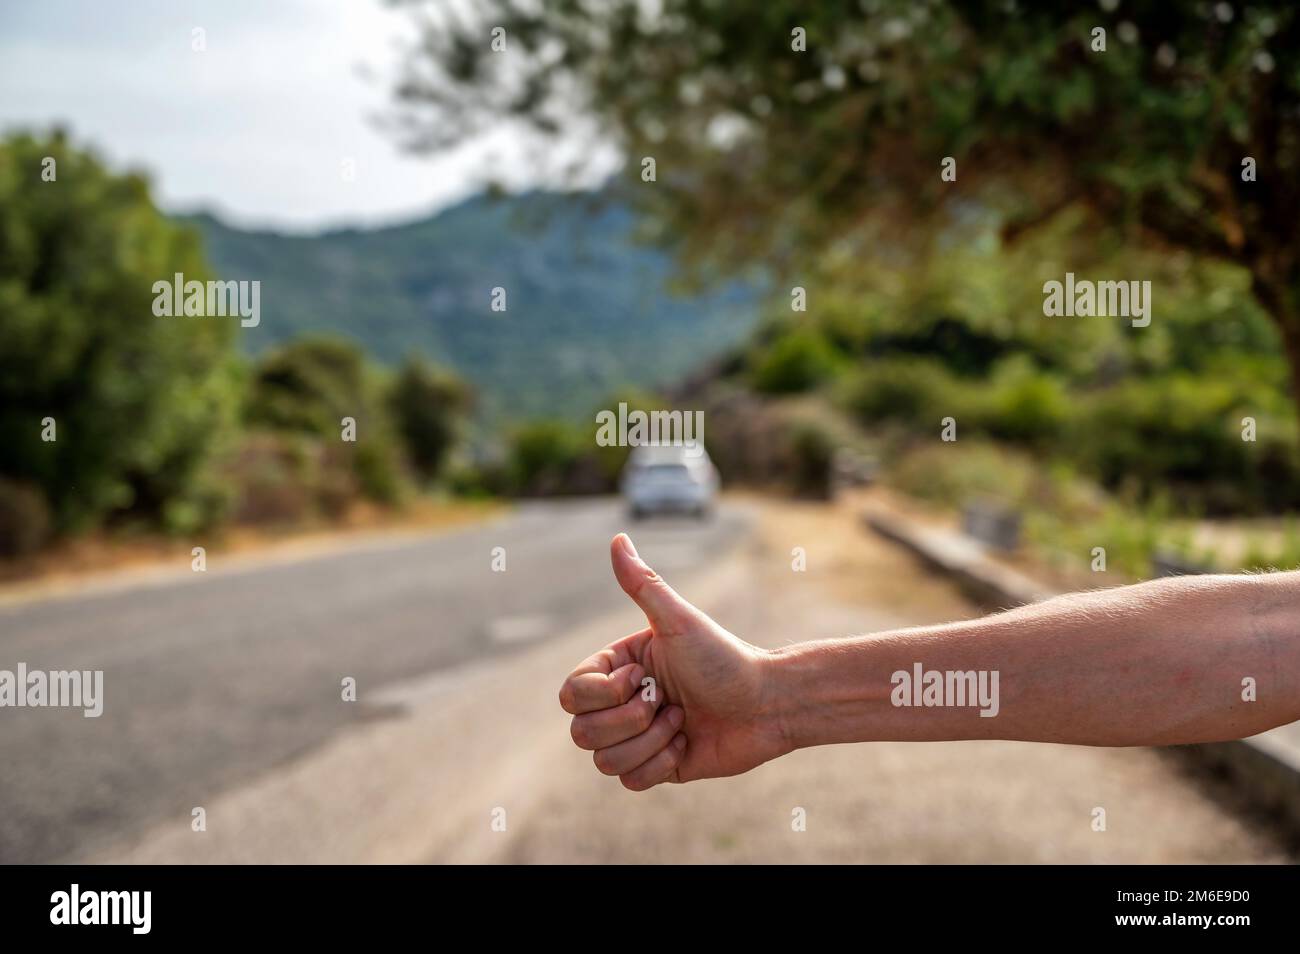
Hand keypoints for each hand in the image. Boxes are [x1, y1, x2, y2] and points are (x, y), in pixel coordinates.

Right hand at [558, 533, 789, 789]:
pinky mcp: (657, 767)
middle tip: (667, 700)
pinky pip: (629, 781)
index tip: (645, 675)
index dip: (605, 692)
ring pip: (603, 760)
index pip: (572, 694)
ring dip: (649, 741)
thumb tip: (618, 538)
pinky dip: (659, 763)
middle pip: (581, 732)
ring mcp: (637, 736)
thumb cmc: (724, 657)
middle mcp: (621, 703)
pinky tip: (686, 742)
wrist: (767, 703)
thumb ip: (643, 584)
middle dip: (629, 720)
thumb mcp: (680, 621)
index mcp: (618, 668)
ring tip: (681, 721)